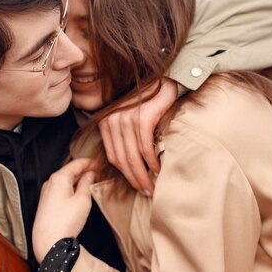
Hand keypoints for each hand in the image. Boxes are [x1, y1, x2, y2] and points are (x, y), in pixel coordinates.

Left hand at [32, 158, 94, 262]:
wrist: (49, 242)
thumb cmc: (65, 222)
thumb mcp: (83, 200)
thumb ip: (87, 183)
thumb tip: (90, 175)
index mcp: (58, 178)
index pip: (77, 163)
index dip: (91, 162)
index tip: (101, 163)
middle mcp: (50, 183)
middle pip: (70, 171)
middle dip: (85, 171)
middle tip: (100, 173)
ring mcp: (47, 193)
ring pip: (66, 181)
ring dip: (79, 180)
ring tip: (93, 183)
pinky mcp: (47, 203)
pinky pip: (61, 190)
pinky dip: (72, 189)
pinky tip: (81, 194)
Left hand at [98, 78, 177, 195]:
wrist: (166, 79)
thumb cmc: (149, 102)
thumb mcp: (129, 118)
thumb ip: (124, 137)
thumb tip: (130, 166)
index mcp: (106, 123)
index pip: (113, 157)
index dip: (124, 174)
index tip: (135, 185)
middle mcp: (112, 121)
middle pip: (122, 159)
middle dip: (134, 179)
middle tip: (146, 192)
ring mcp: (125, 119)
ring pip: (132, 156)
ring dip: (143, 175)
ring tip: (151, 186)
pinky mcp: (141, 118)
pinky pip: (145, 147)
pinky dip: (151, 161)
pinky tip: (157, 169)